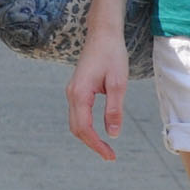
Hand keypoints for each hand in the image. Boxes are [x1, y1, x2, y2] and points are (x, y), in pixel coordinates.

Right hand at [66, 23, 128, 160]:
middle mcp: (72, 94)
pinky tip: (99, 131)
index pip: (84, 128)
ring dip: (89, 137)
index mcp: (80, 93)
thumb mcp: (118, 83)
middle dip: (92, 144)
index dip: (96, 145)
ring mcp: (72, 91)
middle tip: (110, 156)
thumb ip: (114, 109)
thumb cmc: (112, 54)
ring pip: (76, 122)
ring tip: (105, 148)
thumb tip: (112, 133)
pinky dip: (87, 126)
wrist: (103, 33)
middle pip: (77, 128)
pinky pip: (78, 114)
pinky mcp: (77, 89)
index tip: (110, 155)